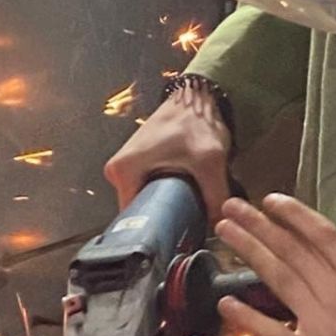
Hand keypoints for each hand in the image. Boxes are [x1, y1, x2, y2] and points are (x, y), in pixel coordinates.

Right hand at [105, 87, 231, 221]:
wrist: (195, 97)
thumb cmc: (195, 124)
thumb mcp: (209, 162)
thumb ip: (215, 197)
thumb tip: (218, 227)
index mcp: (122, 172)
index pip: (135, 219)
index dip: (158, 230)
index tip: (179, 238)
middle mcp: (116, 172)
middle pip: (141, 211)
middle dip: (165, 219)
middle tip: (189, 225)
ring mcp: (126, 167)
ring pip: (147, 200)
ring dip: (167, 207)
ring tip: (189, 212)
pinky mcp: (137, 164)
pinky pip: (149, 189)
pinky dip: (166, 195)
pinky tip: (184, 197)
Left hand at [215, 194, 335, 335]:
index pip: (322, 235)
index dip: (295, 214)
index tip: (270, 199)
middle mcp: (334, 293)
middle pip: (291, 251)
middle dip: (259, 225)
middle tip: (231, 206)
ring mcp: (317, 323)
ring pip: (278, 278)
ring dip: (249, 252)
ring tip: (224, 231)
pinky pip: (271, 330)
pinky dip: (247, 317)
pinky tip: (224, 301)